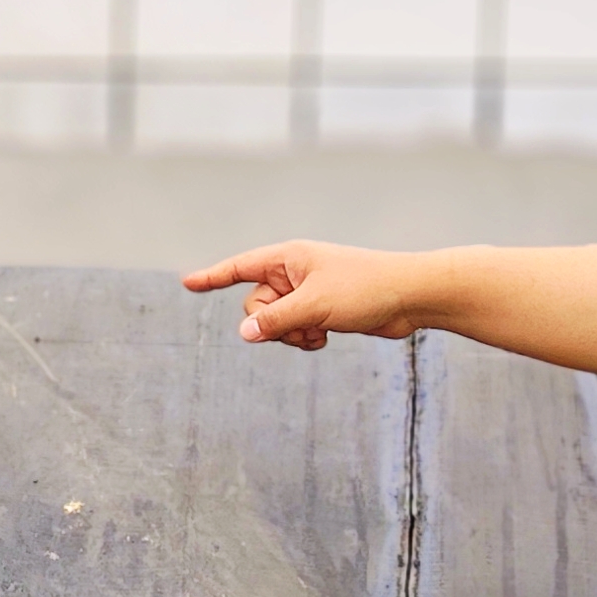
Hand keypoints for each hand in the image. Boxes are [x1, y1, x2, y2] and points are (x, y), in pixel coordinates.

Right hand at [178, 240, 427, 350]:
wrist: (409, 297)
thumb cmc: (365, 289)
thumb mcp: (314, 306)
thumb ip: (276, 321)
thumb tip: (244, 336)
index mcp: (287, 258)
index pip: (239, 267)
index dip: (212, 277)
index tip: (186, 283)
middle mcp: (293, 272)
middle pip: (256, 306)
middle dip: (272, 323)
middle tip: (301, 325)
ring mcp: (307, 292)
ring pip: (276, 322)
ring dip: (291, 334)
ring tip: (318, 333)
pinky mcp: (321, 310)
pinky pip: (295, 330)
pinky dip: (304, 338)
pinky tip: (325, 339)